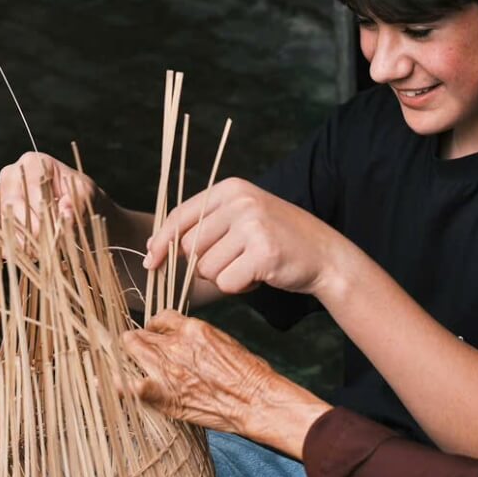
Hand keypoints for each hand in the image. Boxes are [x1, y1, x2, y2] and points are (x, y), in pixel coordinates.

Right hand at [0, 152, 111, 247]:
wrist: (76, 212)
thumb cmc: (81, 199)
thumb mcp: (88, 195)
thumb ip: (78, 202)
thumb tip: (65, 213)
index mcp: (33, 163)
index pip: (31, 186)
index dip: (42, 211)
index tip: (55, 230)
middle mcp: (10, 175)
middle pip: (11, 204)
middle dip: (29, 229)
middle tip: (46, 248)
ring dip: (17, 242)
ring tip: (38, 254)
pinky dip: (3, 249)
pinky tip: (21, 257)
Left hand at [121, 311, 329, 456]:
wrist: (256, 400)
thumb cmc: (250, 374)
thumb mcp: (225, 342)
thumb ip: (200, 340)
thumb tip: (188, 343)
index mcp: (193, 329)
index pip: (160, 318)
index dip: (155, 328)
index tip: (155, 336)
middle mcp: (175, 344)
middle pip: (140, 334)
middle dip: (137, 342)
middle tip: (138, 352)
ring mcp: (166, 368)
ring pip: (130, 351)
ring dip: (127, 357)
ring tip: (126, 365)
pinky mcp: (162, 393)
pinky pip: (128, 386)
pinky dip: (118, 385)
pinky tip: (112, 386)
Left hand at [143, 178, 347, 296]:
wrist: (326, 255)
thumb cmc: (278, 240)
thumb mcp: (243, 218)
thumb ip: (206, 225)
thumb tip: (155, 247)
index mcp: (231, 188)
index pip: (181, 215)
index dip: (161, 240)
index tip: (151, 260)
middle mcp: (240, 202)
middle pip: (189, 246)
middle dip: (205, 263)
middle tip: (235, 260)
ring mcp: (253, 226)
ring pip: (206, 268)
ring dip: (224, 277)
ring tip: (251, 265)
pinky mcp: (262, 253)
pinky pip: (227, 283)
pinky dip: (240, 288)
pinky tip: (260, 275)